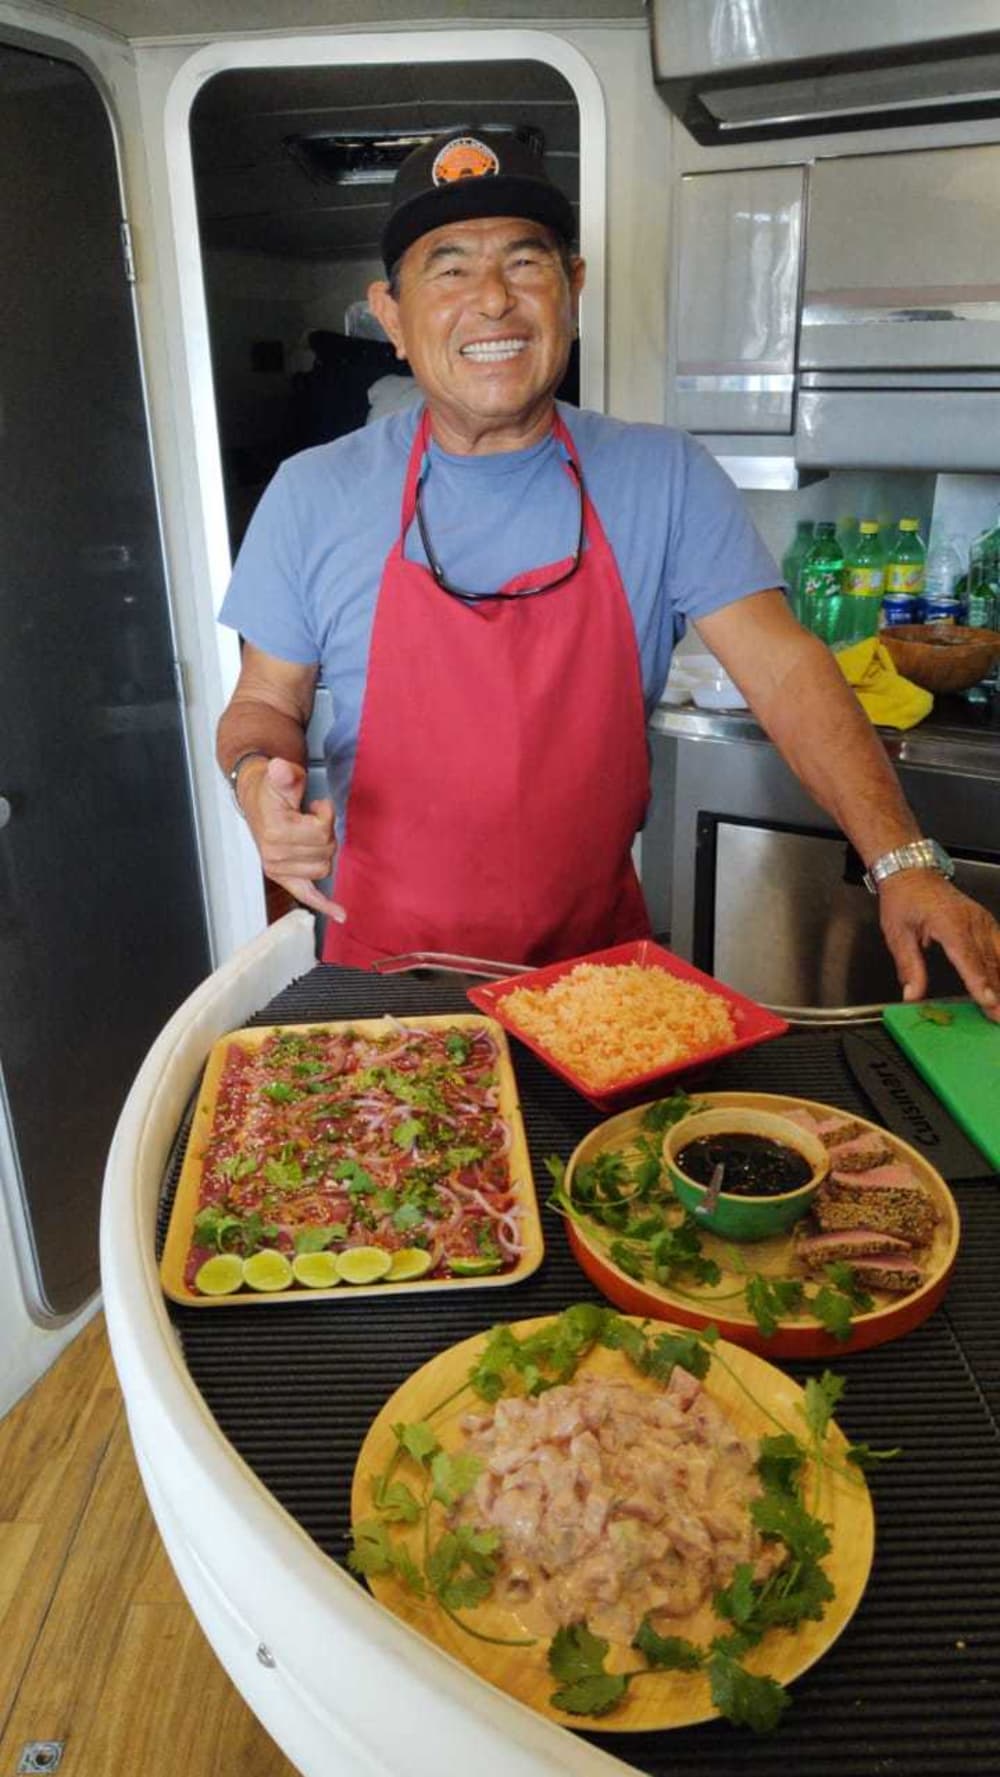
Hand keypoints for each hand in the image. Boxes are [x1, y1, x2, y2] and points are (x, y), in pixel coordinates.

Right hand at [239, 756, 344, 922]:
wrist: (258, 800)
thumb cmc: (272, 790)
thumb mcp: (281, 776)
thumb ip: (284, 774)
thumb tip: (280, 768)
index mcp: (275, 831)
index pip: (321, 832)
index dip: (325, 815)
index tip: (316, 805)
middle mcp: (275, 855)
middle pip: (326, 851)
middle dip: (325, 832)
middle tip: (311, 818)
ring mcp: (279, 869)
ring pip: (324, 868)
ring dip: (323, 851)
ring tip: (308, 833)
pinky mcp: (284, 878)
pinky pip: (306, 895)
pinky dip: (324, 905)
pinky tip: (340, 914)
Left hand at [878, 872, 999, 1019]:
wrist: (913, 873)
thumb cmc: (904, 899)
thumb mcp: (897, 934)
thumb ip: (908, 966)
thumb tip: (911, 995)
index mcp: (949, 923)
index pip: (968, 957)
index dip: (979, 981)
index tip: (988, 1001)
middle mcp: (972, 922)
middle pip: (989, 962)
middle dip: (997, 992)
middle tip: (998, 1017)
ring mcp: (983, 922)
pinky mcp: (987, 924)